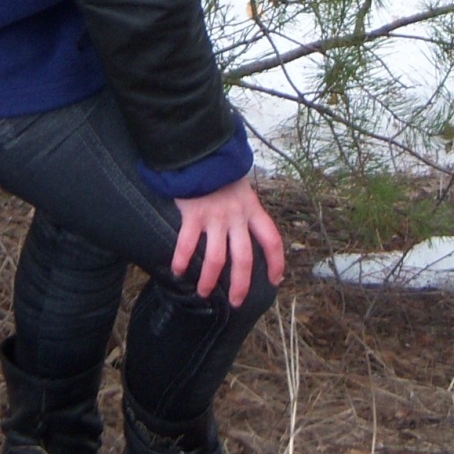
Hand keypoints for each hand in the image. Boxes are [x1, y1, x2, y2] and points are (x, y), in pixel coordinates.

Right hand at [170, 174, 285, 307]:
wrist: (202, 151)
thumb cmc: (220, 171)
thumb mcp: (242, 189)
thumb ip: (245, 210)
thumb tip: (247, 231)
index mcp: (252, 209)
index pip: (272, 240)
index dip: (276, 262)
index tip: (276, 280)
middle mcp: (236, 217)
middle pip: (244, 258)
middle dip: (240, 284)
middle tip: (235, 301)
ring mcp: (215, 217)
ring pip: (216, 258)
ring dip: (208, 280)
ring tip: (202, 293)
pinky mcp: (193, 214)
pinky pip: (187, 244)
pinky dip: (180, 260)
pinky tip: (177, 272)